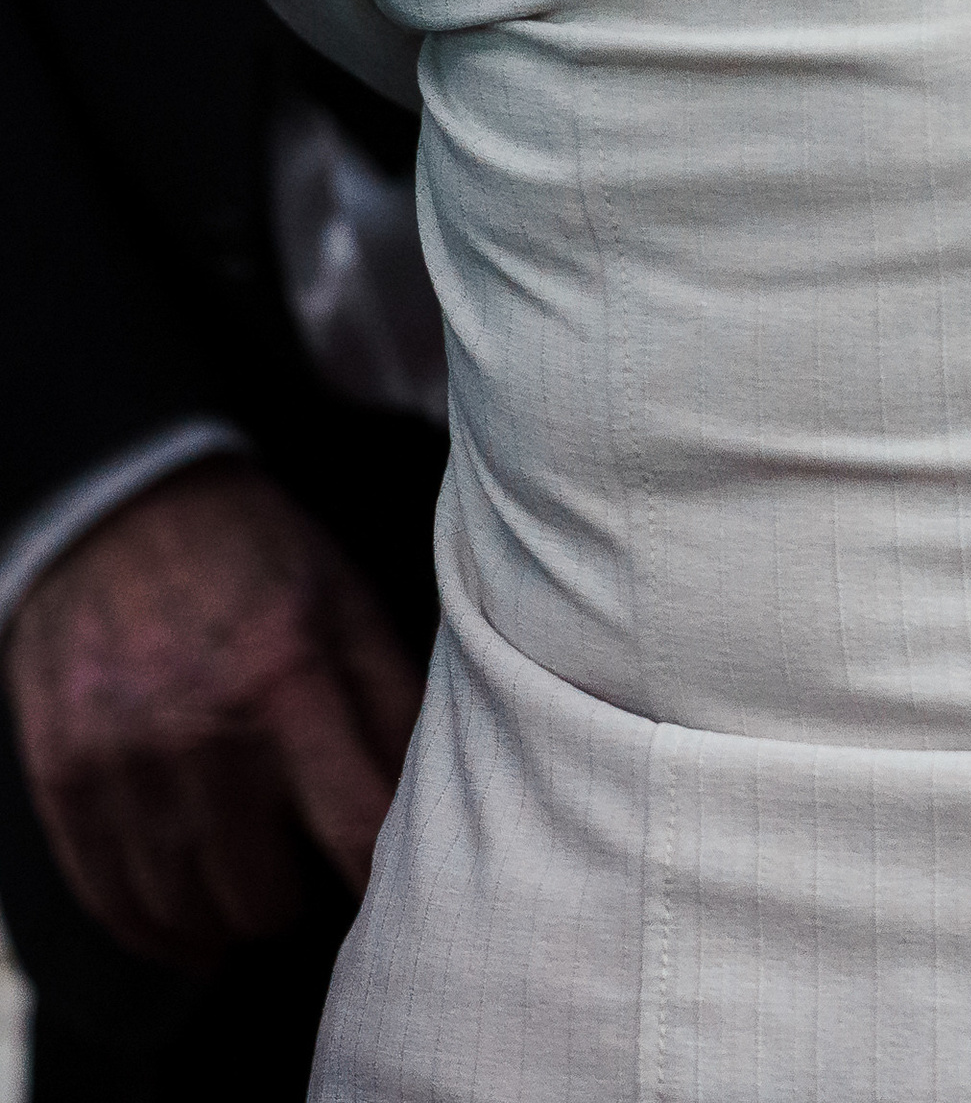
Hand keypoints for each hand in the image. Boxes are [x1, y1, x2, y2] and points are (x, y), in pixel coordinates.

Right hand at [3, 461, 421, 969]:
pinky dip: (154, 931)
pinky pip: (110, 898)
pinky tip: (188, 928)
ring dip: (227, 926)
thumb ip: (392, 699)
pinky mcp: (64, 776)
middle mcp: (199, 730)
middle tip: (309, 883)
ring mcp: (121, 760)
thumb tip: (440, 796)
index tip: (392, 899)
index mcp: (286, 677)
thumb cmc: (256, 555)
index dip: (379, 883)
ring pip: (186, 911)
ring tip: (254, 907)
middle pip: (263, 895)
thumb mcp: (344, 599)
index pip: (353, 830)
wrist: (120, 506)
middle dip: (298, 903)